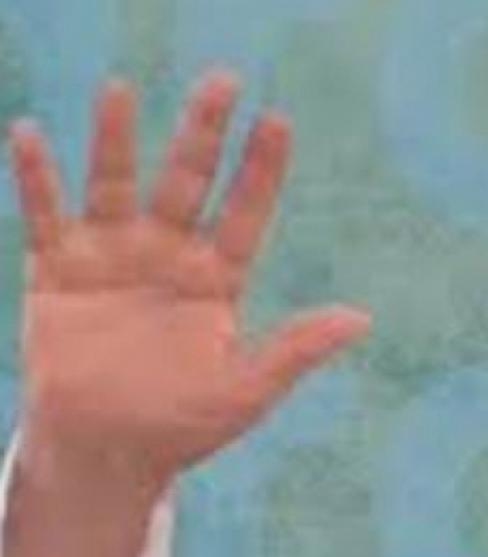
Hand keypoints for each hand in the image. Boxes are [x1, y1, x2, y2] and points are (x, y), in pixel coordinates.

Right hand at [6, 70, 369, 487]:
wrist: (107, 452)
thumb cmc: (183, 426)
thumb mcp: (247, 390)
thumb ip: (296, 348)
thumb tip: (362, 319)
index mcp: (217, 280)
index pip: (245, 213)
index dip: (261, 170)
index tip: (277, 122)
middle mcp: (168, 255)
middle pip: (187, 183)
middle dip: (203, 134)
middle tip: (222, 81)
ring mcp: (113, 258)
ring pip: (115, 185)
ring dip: (116, 140)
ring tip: (120, 89)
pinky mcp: (58, 272)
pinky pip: (45, 216)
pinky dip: (37, 179)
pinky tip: (31, 134)